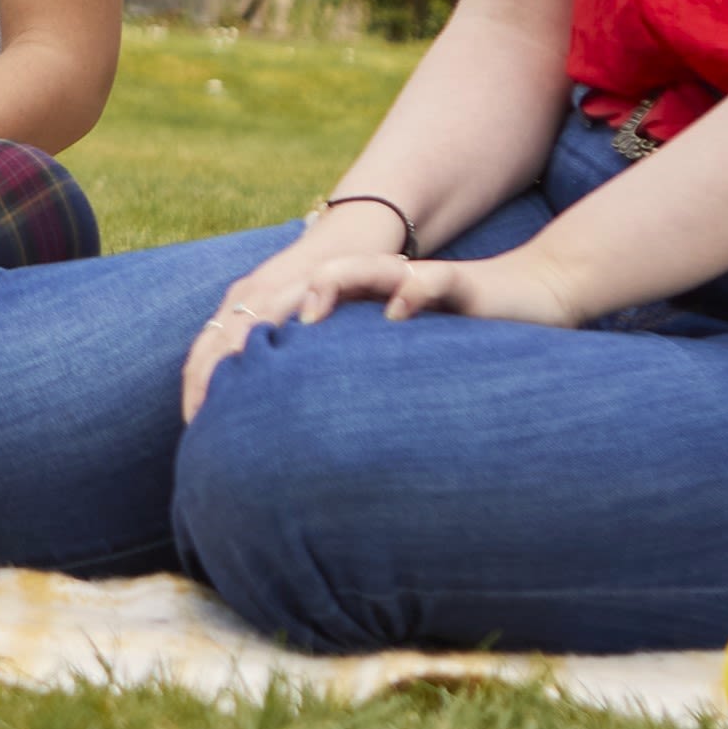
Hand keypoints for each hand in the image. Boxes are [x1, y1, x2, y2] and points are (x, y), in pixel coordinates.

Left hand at [178, 235, 588, 420]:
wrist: (527, 298)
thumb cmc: (451, 344)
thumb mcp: (384, 369)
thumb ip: (338, 393)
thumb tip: (286, 456)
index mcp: (342, 309)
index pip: (273, 328)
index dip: (235, 363)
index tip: (200, 414)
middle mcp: (369, 288)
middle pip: (301, 294)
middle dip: (264, 328)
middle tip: (237, 373)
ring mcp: (408, 281)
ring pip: (357, 273)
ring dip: (330, 290)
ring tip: (304, 323)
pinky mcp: (454, 283)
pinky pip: (427, 281)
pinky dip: (410, 292)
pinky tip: (396, 312)